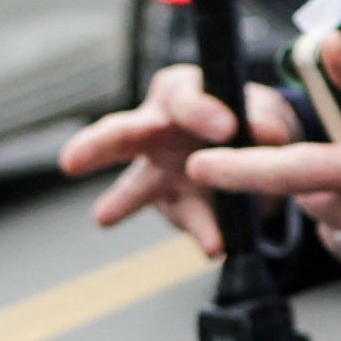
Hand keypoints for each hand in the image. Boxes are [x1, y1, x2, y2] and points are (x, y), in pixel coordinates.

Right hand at [58, 66, 304, 257]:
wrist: (260, 149)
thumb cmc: (248, 114)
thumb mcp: (260, 107)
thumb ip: (260, 118)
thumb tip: (269, 133)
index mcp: (179, 92)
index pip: (182, 99)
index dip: (203, 112)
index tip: (228, 128)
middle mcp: (157, 128)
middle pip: (121, 135)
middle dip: (96, 147)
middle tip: (71, 161)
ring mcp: (161, 170)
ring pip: (135, 185)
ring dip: (122, 202)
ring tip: (104, 218)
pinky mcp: (177, 203)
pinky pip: (186, 218)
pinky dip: (203, 232)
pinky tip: (212, 248)